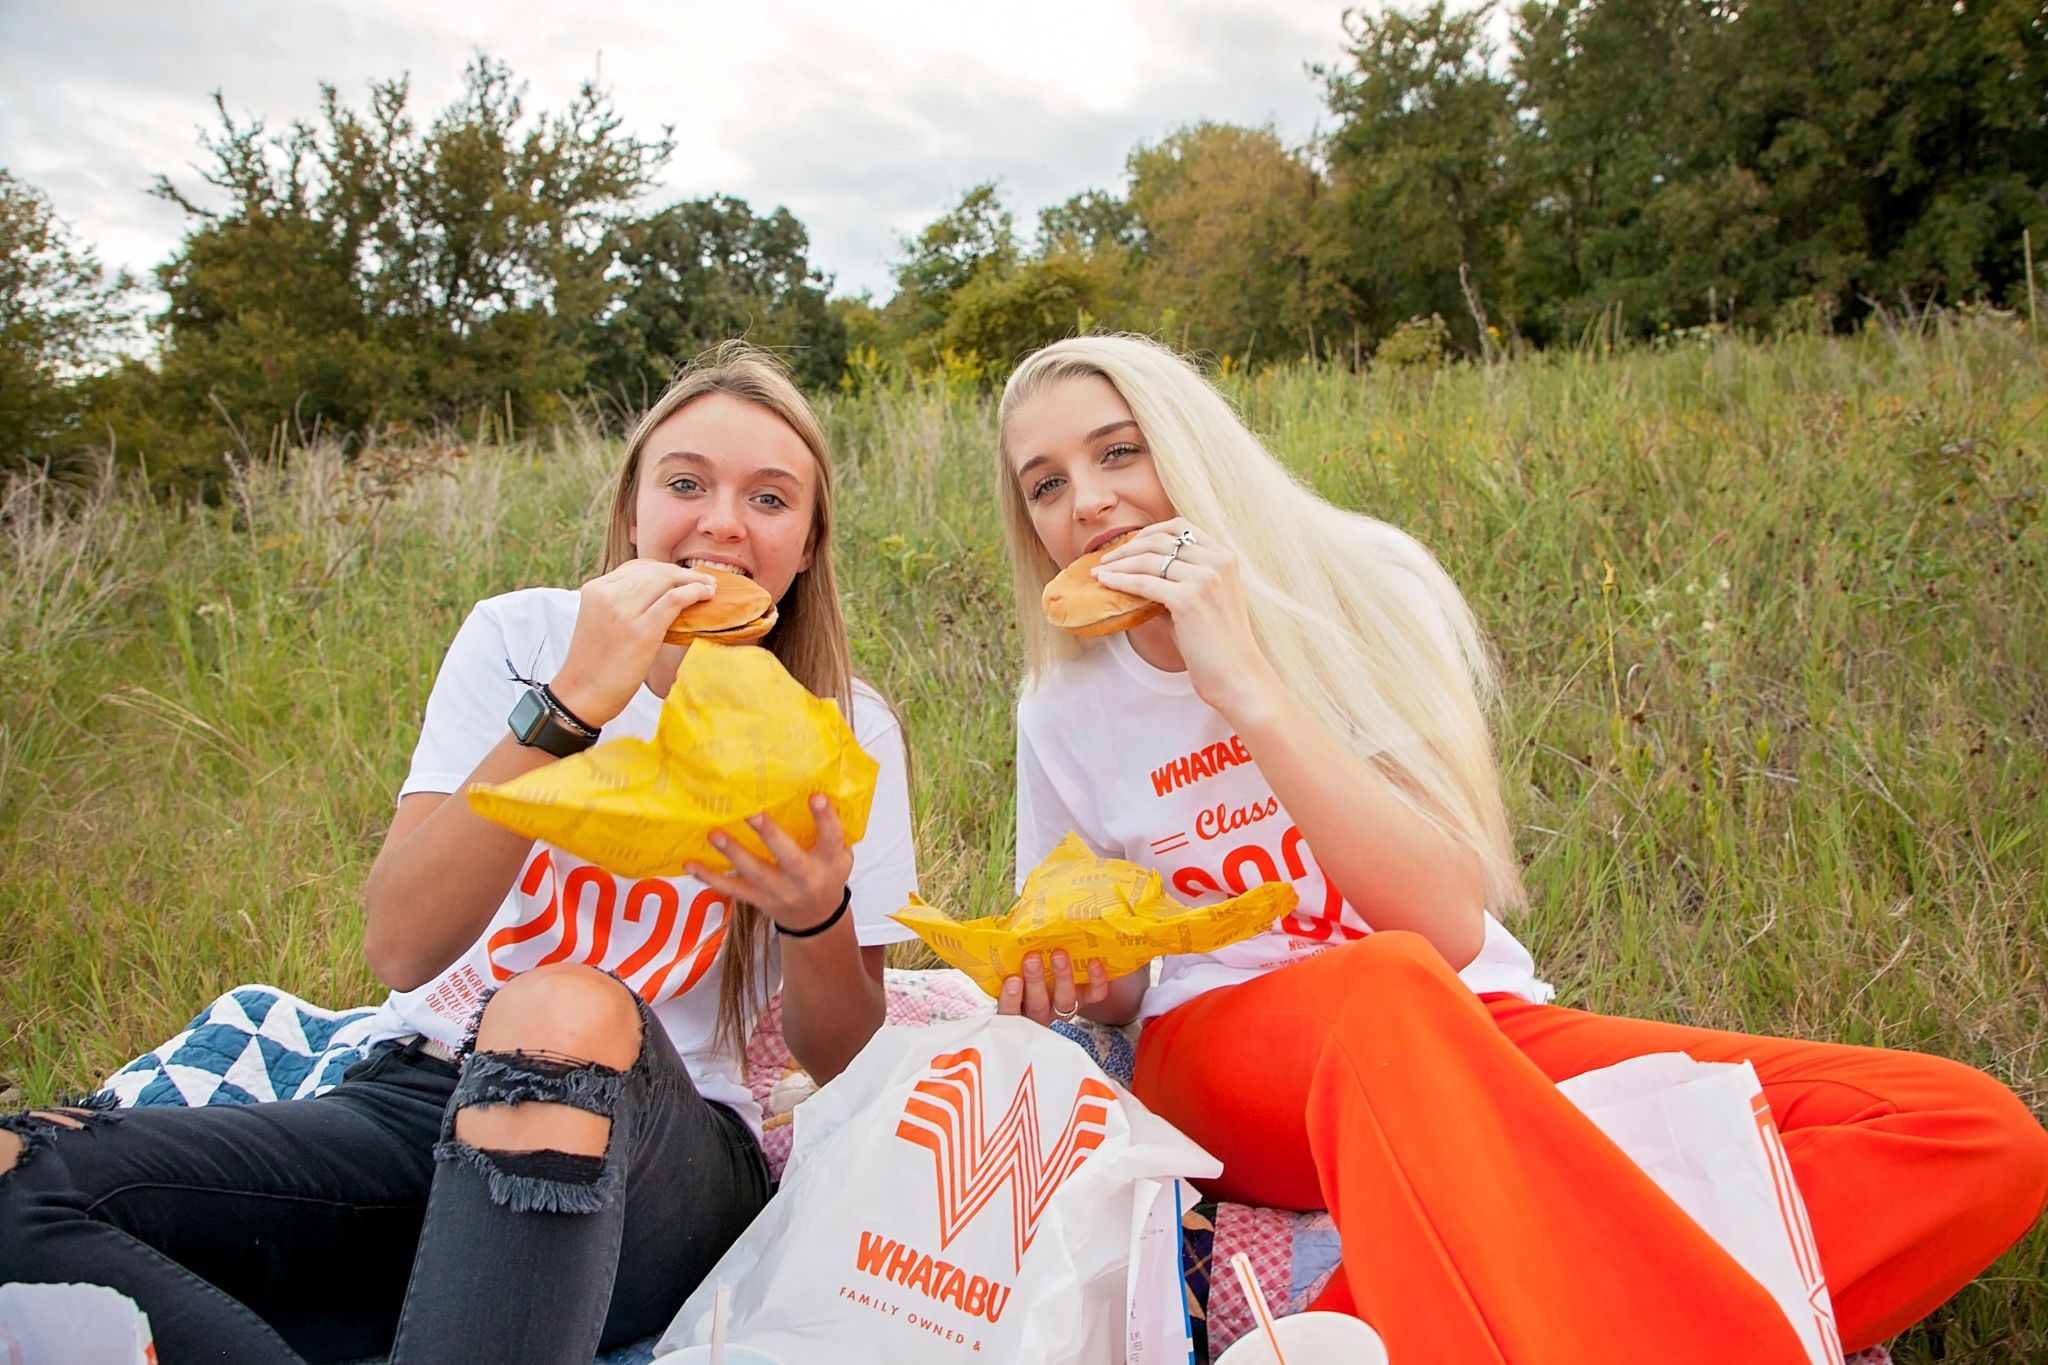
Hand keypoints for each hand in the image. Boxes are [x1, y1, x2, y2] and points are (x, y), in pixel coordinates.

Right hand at [550, 559, 717, 726]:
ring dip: (694, 581)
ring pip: (666, 580)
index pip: (637, 567)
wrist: (582, 695)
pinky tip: (705, 596)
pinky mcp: (640, 631)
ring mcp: (622, 612)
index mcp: (595, 589)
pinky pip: (674, 600)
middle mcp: (607, 595)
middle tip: (706, 580)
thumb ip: (622, 604)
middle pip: (655, 571)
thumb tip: (662, 595)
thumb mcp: (601, 622)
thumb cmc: (597, 664)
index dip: (665, 569)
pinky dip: (694, 593)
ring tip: (710, 588)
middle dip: (684, 573)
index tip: (684, 577)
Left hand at [687, 795, 854, 936]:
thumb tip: (816, 785)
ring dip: (733, 853)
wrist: (815, 919)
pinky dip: (709, 877)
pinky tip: (690, 864)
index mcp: (829, 861)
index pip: (831, 837)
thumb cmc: (827, 874)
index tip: (815, 795)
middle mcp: (805, 877)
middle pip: (788, 856)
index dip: (824, 817)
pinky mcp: (757, 899)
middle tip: (752, 812)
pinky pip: (731, 888)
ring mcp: (779, 890)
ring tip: (714, 834)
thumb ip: (830, 830)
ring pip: (754, 872)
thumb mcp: (841, 856)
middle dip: (770, 835)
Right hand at [997, 950, 1109, 1026]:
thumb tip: (1004, 926)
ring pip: (1064, 1000)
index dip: (1011, 1000)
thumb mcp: (1012, 964)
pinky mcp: (1086, 999)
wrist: (1053, 973)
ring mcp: (1064, 1007)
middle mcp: (1041, 1012)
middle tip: (1031, 957)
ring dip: (1062, 976)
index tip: (1012, 979)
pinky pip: (1095, 995)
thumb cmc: (1024, 965)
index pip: (1010, 1013)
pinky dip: (1097, 981)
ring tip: (1058, 954)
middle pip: (1037, 1005)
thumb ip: (1007, 954)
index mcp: (1018, 1007)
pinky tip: (1093, 963)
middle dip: (1035, 981)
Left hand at [1093, 520, 1284, 719]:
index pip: (1181, 527)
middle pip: (1161, 539)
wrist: (1237, 675)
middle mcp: (1217, 561)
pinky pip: (1144, 583)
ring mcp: (1205, 578)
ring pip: (1149, 559)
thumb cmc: (1217, 644)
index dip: (1150, 531)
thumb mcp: (1202, 601)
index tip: (1129, 544)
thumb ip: (1177, 582)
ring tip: (1100, 570)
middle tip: (1107, 558)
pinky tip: (1105, 582)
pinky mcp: (1189, 599)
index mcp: (1224, 557)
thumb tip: (1138, 575)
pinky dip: (1120, 580)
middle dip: (1128, 546)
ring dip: (1119, 563)